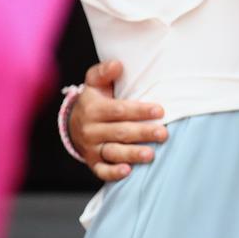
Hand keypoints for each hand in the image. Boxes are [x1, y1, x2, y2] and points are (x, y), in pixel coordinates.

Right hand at [69, 60, 167, 181]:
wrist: (74, 122)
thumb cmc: (95, 98)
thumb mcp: (95, 81)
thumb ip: (104, 72)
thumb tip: (117, 64)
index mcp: (93, 109)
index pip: (118, 110)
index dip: (139, 111)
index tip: (160, 111)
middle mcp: (91, 130)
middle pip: (119, 132)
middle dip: (143, 133)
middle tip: (163, 134)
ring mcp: (91, 148)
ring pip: (112, 152)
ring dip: (132, 154)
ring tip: (150, 154)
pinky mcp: (93, 162)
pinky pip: (101, 170)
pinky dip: (113, 173)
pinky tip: (127, 171)